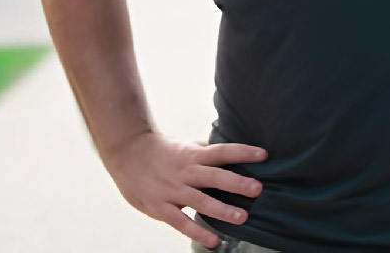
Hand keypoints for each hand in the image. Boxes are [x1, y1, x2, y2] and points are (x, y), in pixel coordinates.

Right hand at [104, 130, 267, 247]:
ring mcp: (173, 190)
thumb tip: (231, 152)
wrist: (126, 152)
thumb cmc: (161, 150)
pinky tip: (214, 242)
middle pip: (215, 176)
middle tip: (258, 189)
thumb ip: (206, 152)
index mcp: (193, 154)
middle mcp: (185, 171)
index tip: (263, 155)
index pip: (222, 151)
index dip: (242, 153)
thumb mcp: (185, 146)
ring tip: (243, 218)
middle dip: (237, 183)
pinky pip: (181, 222)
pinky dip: (197, 232)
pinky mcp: (160, 207)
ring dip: (222, 210)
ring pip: (200, 200)